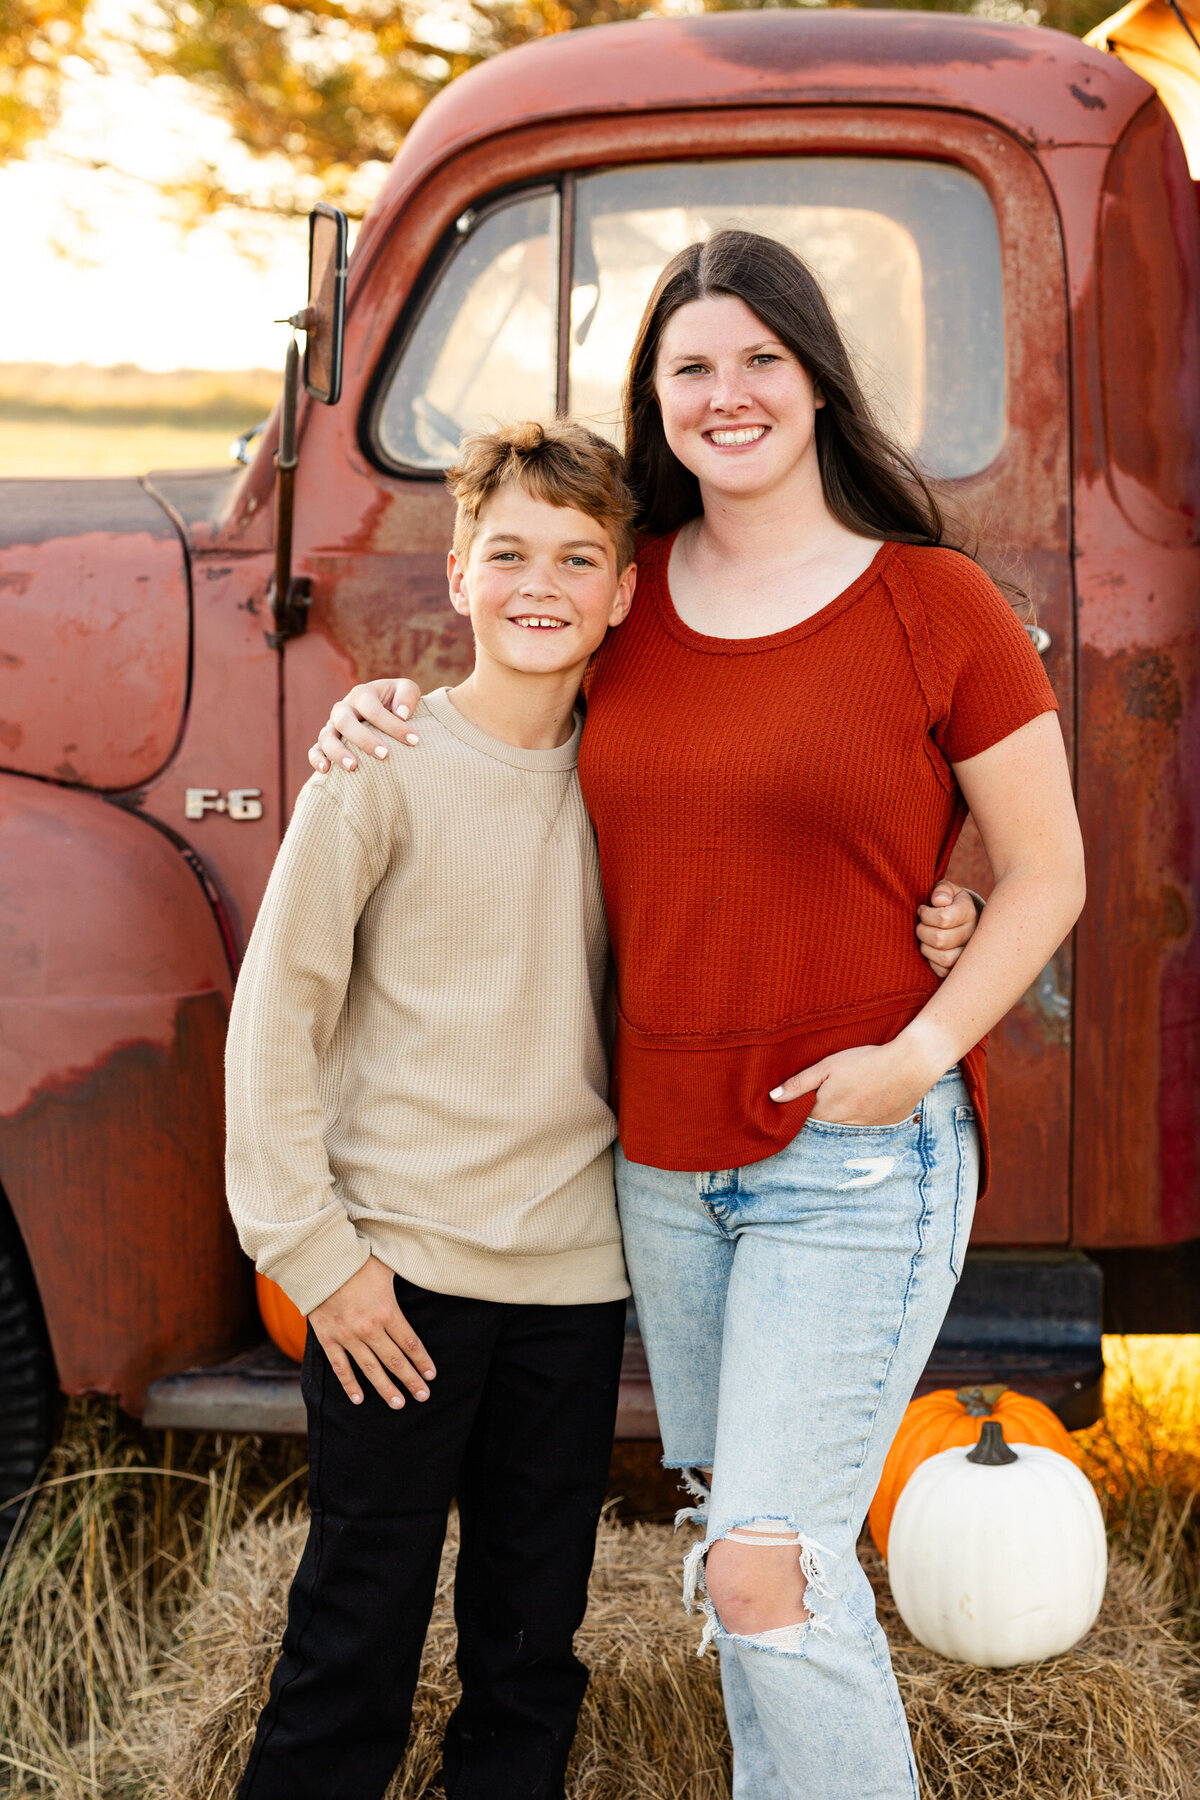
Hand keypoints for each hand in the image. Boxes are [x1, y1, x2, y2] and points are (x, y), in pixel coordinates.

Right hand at [308, 1254, 436, 1407]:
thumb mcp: (387, 1264)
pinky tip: (359, 1399)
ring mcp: (347, 1336)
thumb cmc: (355, 1258)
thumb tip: (427, 1268)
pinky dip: (350, 1384)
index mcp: (387, 1310)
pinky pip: (340, 1367)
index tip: (431, 1375)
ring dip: (386, 1389)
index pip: (410, 1343)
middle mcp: (369, 1328)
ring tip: (399, 1404)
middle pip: (395, 1361)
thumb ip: (405, 1272)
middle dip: (411, 1380)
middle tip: (423, 1396)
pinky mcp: (327, 1338)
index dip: (422, 1361)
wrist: (318, 1259)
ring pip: (370, 1369)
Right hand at [309, 678, 422, 772]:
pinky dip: (317, 759)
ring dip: (338, 752)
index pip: (373, 708)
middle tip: (385, 755)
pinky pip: (315, 750)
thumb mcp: (407, 690)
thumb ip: (408, 696)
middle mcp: (344, 709)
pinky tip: (327, 771)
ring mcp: (332, 726)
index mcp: (362, 694)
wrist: (385, 711)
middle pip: (345, 721)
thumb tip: (401, 715)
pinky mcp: (326, 743)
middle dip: (364, 739)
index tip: (414, 740)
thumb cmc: (398, 702)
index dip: (392, 725)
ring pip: (326, 737)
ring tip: (354, 767)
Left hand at [769, 1038, 940, 1125]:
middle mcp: (843, 1129)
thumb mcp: (827, 1067)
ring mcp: (865, 1132)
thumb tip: (773, 1097)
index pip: (802, 1124)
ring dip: (841, 1123)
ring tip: (847, 1104)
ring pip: (844, 1133)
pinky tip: (867, 1106)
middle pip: (824, 1131)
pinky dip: (862, 1122)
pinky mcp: (884, 1129)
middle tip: (826, 1103)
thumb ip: (799, 1083)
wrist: (910, 1066)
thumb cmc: (866, 1062)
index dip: (799, 1115)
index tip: (798, 1107)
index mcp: (826, 1115)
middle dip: (820, 1121)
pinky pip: (866, 1132)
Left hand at [917, 883, 979, 978]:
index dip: (925, 914)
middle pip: (940, 939)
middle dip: (922, 931)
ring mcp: (969, 952)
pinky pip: (943, 970)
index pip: (943, 918)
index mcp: (968, 912)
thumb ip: (942, 890)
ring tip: (925, 938)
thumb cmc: (947, 902)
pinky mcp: (960, 966)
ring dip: (926, 948)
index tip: (922, 910)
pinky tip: (931, 949)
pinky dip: (931, 961)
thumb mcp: (946, 890)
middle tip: (921, 925)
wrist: (960, 920)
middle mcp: (973, 934)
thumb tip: (937, 900)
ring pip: (944, 958)